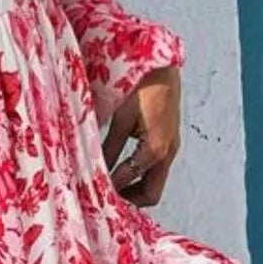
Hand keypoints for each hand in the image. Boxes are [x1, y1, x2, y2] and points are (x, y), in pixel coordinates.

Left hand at [102, 66, 180, 205]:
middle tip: (103, 199)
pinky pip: (154, 167)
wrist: (162, 64)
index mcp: (157, 148)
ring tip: (107, 186)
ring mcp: (171, 147)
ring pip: (153, 181)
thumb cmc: (142, 85)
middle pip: (151, 193)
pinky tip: (118, 169)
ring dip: (133, 187)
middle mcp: (168, 152)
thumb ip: (109, 147)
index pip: (131, 180)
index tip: (91, 191)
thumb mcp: (121, 117)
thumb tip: (94, 169)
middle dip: (128, 199)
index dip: (111, 189)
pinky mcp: (168, 140)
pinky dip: (138, 173)